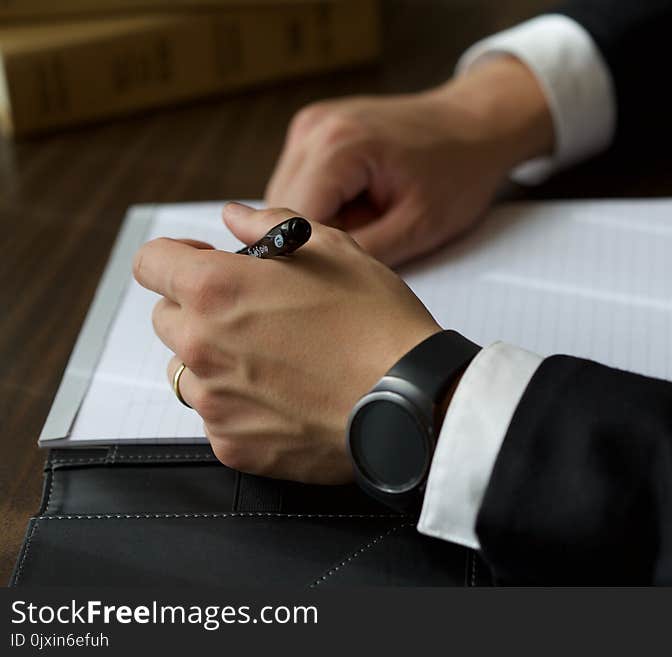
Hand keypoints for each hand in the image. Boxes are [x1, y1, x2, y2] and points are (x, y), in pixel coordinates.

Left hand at [133, 203, 440, 483]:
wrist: (411, 399)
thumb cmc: (376, 320)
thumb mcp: (332, 248)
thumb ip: (268, 225)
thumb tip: (234, 216)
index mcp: (216, 289)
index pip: (150, 263)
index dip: (177, 257)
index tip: (205, 264)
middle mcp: (202, 346)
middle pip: (166, 319)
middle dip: (199, 309)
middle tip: (255, 313)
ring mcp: (215, 402)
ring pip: (187, 372)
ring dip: (215, 360)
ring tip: (272, 360)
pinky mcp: (234, 446)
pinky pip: (217, 418)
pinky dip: (240, 406)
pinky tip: (286, 397)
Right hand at [265, 56, 553, 266]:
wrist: (475, 125)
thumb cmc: (458, 172)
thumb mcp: (417, 227)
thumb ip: (361, 255)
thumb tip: (314, 281)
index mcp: (338, 147)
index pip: (289, 224)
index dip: (309, 260)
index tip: (337, 279)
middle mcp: (313, 129)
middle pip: (278, 212)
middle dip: (311, 242)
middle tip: (360, 253)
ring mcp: (308, 126)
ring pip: (283, 201)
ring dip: (314, 225)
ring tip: (366, 224)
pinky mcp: (312, 132)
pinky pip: (298, 185)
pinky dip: (321, 206)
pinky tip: (359, 209)